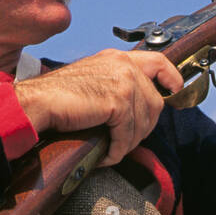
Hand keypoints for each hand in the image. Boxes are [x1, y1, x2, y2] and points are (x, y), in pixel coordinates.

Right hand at [13, 49, 184, 167]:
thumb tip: (137, 109)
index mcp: (117, 58)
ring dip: (128, 143)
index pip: (158, 61)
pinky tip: (107, 156)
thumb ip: (116, 84)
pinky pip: (128, 134)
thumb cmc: (59, 96)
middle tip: (125, 142)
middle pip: (155, 101)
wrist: (39, 101)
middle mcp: (123, 65)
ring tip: (112, 151)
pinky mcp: (118, 100)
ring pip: (143, 122)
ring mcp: (123, 81)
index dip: (171, 78)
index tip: (175, 93)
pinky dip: (118, 150)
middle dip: (144, 128)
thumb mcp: (93, 79)